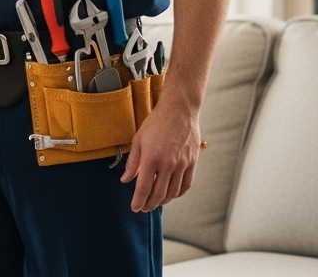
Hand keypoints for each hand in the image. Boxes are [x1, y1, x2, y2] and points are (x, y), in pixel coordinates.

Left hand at [120, 97, 200, 211]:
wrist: (178, 111)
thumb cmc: (155, 123)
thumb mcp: (138, 140)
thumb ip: (132, 162)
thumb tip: (125, 180)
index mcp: (151, 158)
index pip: (143, 187)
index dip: (138, 200)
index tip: (135, 208)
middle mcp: (167, 165)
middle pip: (159, 193)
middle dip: (150, 204)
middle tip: (144, 208)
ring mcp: (182, 165)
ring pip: (173, 192)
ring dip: (163, 201)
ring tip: (156, 202)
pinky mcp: (192, 163)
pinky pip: (186, 185)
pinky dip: (178, 194)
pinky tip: (172, 194)